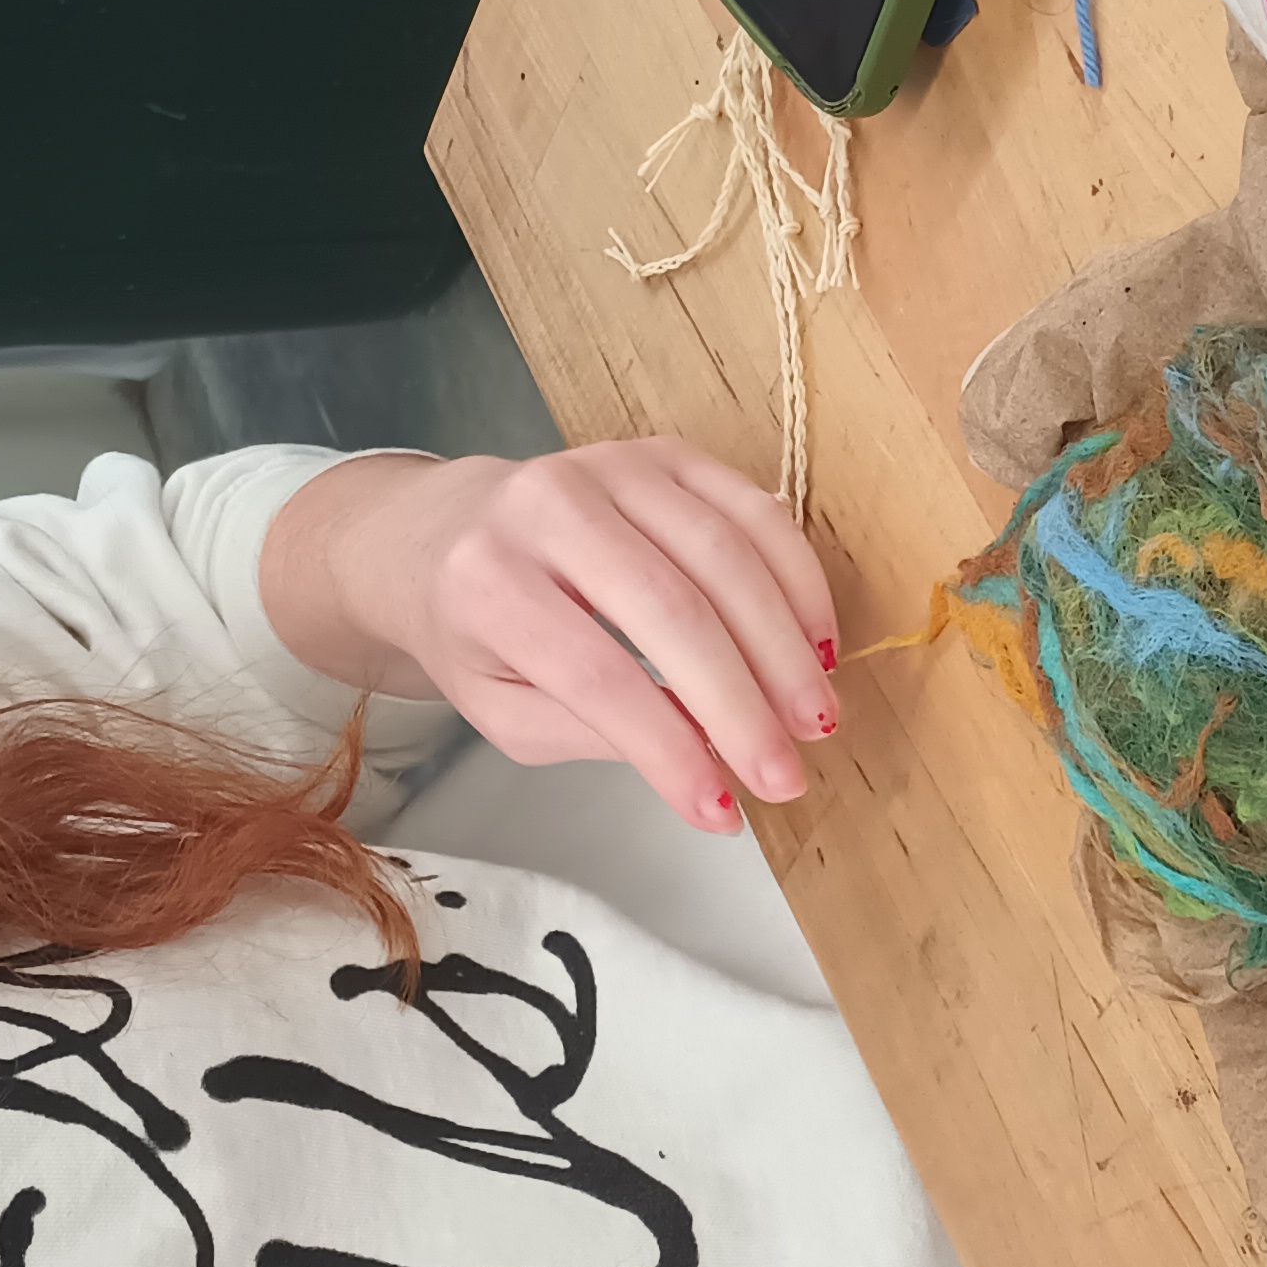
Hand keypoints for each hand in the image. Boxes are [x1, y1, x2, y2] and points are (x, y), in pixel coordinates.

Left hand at [261, 445, 841, 832]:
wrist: (449, 530)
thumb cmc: (478, 633)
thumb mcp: (503, 709)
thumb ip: (593, 731)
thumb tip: (706, 753)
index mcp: (488, 581)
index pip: (596, 674)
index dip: (668, 749)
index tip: (721, 813)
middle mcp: (546, 507)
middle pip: (671, 610)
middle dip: (742, 704)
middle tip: (787, 775)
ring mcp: (611, 467)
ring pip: (724, 555)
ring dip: (782, 648)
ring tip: (813, 720)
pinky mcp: (664, 454)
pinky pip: (752, 509)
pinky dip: (796, 581)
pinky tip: (817, 645)